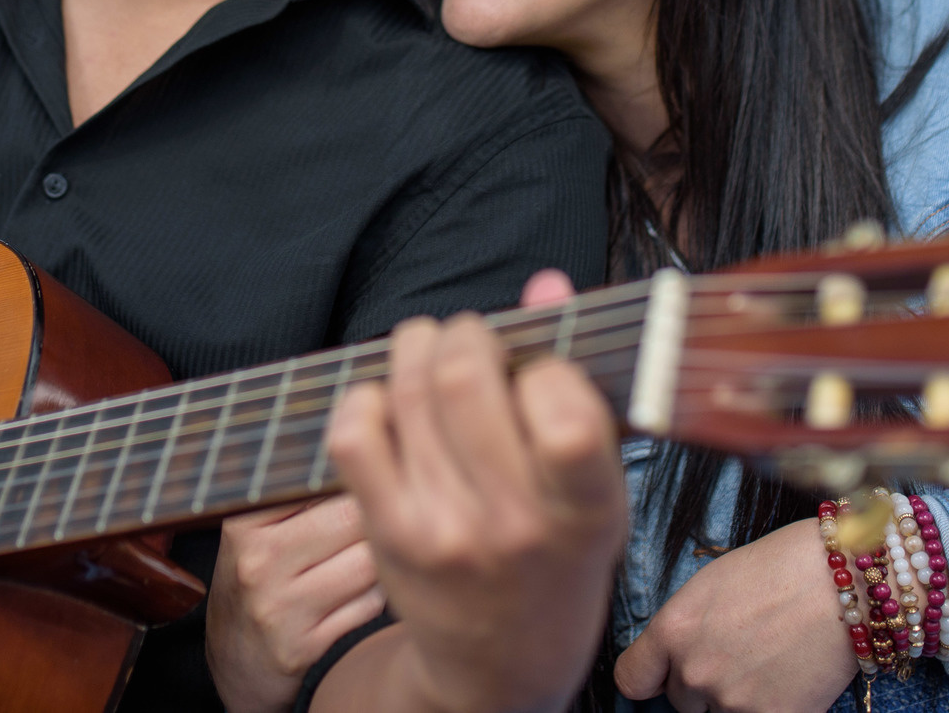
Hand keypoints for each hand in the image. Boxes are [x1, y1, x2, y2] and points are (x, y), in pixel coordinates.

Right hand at [208, 498, 383, 712]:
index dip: (353, 478)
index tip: (364, 480)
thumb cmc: (258, 576)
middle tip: (381, 519)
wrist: (235, 657)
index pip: (319, 480)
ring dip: (382, 558)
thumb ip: (299, 493)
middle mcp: (257, 562)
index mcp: (244, 522)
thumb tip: (363, 454)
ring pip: (369, 563)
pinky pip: (369, 604)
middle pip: (353, 517)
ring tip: (370, 556)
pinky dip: (377, 595)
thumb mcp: (256, 529)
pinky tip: (361, 592)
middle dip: (375, 516)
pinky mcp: (302, 647)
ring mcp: (279, 608)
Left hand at [325, 312, 627, 712]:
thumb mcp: (593, 486)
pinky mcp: (387, 532)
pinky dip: (368, 397)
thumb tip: (546, 283)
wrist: (499, 665)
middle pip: (464, 374)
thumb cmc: (556, 560)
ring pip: (408, 386)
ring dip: (417, 347)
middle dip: (465, 333)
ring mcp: (442, 527)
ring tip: (432, 355)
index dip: (544, 362)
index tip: (539, 371)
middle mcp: (512, 523)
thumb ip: (574, 382)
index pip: (561, 402)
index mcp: (584, 509)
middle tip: (471, 341)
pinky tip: (392, 405)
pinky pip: (355, 429)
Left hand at [611, 518, 859, 712]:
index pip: (631, 680)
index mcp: (673, 631)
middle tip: (741, 651)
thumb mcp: (711, 585)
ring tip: (769, 660)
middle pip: (681, 700)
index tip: (660, 676)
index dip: (649, 677)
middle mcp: (695, 671)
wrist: (845, 582)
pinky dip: (769, 707)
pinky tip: (789, 678)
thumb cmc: (781, 568)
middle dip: (704, 682)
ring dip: (736, 697)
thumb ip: (685, 628)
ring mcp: (733, 701)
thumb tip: (674, 657)